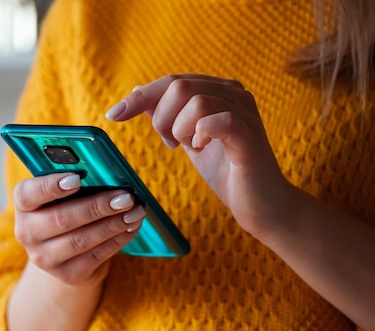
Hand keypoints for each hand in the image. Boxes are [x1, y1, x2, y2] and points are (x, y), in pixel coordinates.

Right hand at [13, 172, 145, 285]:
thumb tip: (109, 175)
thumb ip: (78, 184)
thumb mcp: (65, 197)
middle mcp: (28, 233)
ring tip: (135, 212)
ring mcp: (46, 258)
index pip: (27, 194)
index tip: (76, 178)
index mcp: (24, 206)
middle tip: (125, 197)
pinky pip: (96, 256)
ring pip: (81, 240)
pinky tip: (131, 227)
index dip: (50, 186)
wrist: (66, 257)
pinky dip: (118, 239)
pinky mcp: (68, 274)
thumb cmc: (70, 211)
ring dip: (113, 224)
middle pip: (61, 219)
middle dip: (97, 207)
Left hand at [106, 74, 295, 238]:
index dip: (141, 96)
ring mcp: (246, 112)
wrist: (260, 205)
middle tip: (171, 144)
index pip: (173, 80)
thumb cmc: (227, 173)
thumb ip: (169, 116)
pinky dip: (200, 134)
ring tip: (188, 147)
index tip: (114, 114)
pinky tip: (201, 148)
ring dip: (180, 128)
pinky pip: (218, 120)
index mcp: (220, 91)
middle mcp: (235, 93)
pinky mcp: (250, 135)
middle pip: (180, 85)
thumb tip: (138, 93)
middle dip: (162, 118)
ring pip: (196, 100)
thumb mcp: (189, 140)